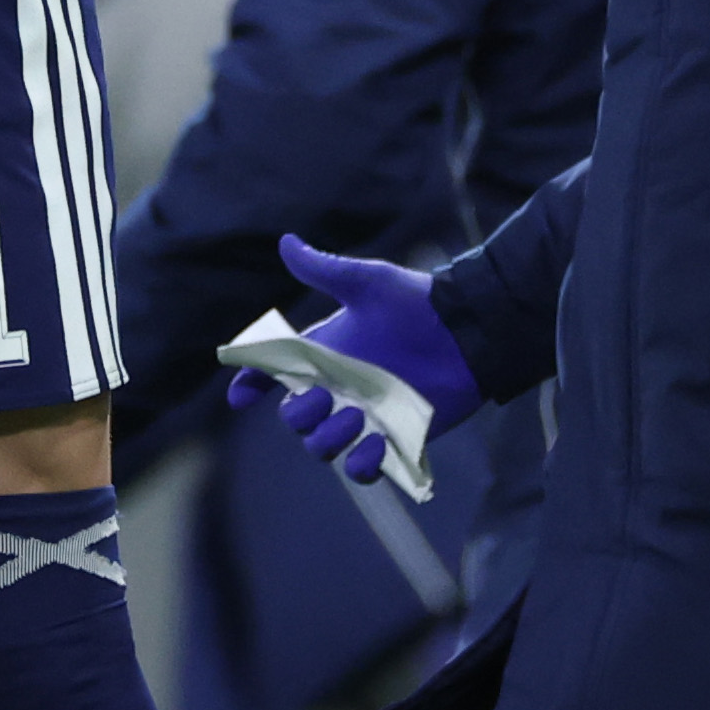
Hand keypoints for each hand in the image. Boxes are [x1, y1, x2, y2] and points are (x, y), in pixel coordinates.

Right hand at [215, 234, 480, 496]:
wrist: (469, 331)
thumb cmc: (416, 304)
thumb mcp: (368, 282)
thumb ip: (325, 269)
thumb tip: (286, 241)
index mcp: (325, 353)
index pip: (275, 372)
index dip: (252, 383)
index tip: (241, 396)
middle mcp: (340, 387)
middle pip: (295, 416)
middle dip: (298, 413)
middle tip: (324, 397)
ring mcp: (366, 415)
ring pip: (324, 444)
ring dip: (328, 438)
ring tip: (354, 419)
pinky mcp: (396, 437)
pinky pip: (365, 468)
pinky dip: (362, 465)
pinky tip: (371, 449)